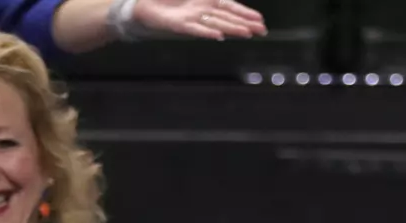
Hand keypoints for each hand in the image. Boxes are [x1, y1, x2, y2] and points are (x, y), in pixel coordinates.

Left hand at [134, 0, 266, 39]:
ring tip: (247, 33)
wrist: (144, 4)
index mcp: (207, 1)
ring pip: (216, 24)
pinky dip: (207, 32)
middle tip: (261, 31)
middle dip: (245, 24)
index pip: (231, 7)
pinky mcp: (179, 25)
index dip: (246, 13)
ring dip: (232, 29)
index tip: (260, 20)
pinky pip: (195, 29)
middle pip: (228, 18)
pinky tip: (218, 36)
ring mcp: (192, 18)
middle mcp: (202, 11)